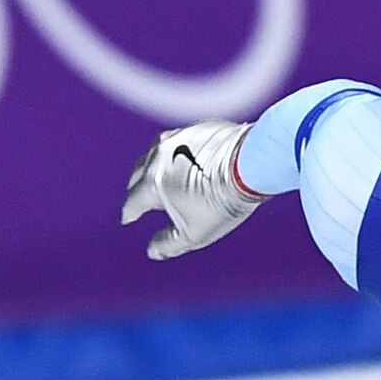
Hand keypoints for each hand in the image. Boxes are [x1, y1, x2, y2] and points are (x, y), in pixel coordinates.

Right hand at [122, 121, 261, 256]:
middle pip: (139, 173)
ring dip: (152, 165)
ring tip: (157, 173)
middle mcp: (159, 156)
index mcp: (152, 183)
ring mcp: (178, 137)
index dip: (130, 213)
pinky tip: (183, 157)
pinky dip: (176, 152)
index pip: (133, 201)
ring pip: (155, 152)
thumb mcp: (195, 234)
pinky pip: (179, 140)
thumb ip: (169, 244)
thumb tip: (153, 251)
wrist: (252, 165)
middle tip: (138, 197)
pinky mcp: (198, 127)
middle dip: (136, 187)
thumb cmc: (222, 202)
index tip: (128, 218)